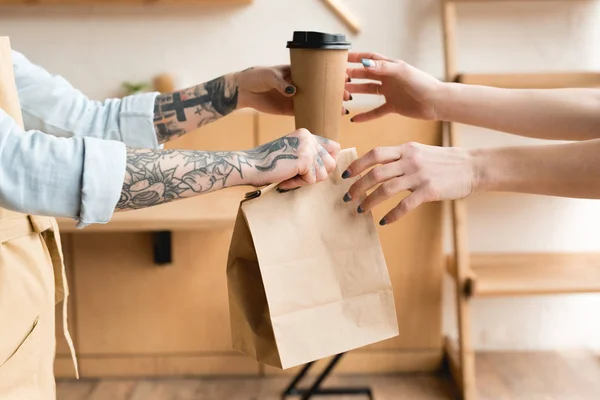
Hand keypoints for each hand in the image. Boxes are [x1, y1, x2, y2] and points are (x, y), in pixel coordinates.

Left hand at [236, 66, 351, 115]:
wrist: (244, 91)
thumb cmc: (256, 77)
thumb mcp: (269, 75)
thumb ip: (281, 82)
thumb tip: (293, 91)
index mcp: (297, 72)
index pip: (318, 73)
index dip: (332, 76)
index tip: (344, 79)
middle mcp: (299, 85)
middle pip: (321, 89)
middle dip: (335, 93)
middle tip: (347, 97)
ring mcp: (296, 98)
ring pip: (317, 102)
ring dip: (329, 106)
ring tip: (342, 110)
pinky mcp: (290, 109)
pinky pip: (306, 113)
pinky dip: (316, 116)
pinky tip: (327, 120)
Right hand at [246, 128, 340, 189]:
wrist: (250, 166)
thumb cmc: (268, 165)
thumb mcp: (293, 154)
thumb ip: (310, 155)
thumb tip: (332, 165)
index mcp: (306, 134)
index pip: (334, 148)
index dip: (326, 163)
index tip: (311, 169)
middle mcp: (308, 137)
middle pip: (330, 163)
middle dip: (315, 174)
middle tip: (296, 175)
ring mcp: (307, 147)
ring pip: (322, 174)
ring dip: (305, 180)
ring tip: (289, 176)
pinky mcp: (304, 159)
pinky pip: (311, 180)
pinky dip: (297, 184)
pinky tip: (284, 179)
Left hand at [341, 142, 476, 224]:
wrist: (473, 167)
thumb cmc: (444, 162)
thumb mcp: (420, 152)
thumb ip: (401, 158)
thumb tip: (378, 168)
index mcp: (406, 149)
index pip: (375, 154)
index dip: (357, 165)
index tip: (345, 175)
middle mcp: (410, 160)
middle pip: (375, 173)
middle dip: (357, 186)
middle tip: (348, 197)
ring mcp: (419, 175)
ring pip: (385, 188)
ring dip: (369, 201)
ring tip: (361, 210)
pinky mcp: (429, 191)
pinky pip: (404, 204)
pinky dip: (392, 214)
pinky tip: (384, 221)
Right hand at [346, 52, 443, 121]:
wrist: (435, 102)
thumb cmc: (421, 83)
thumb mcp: (401, 72)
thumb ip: (382, 67)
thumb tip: (364, 63)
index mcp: (391, 67)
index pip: (371, 59)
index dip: (357, 57)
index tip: (343, 57)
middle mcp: (389, 78)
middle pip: (366, 75)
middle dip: (352, 75)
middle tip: (338, 78)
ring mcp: (390, 93)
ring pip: (368, 91)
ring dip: (355, 91)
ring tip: (342, 93)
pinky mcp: (393, 107)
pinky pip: (376, 112)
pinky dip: (365, 116)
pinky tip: (354, 120)